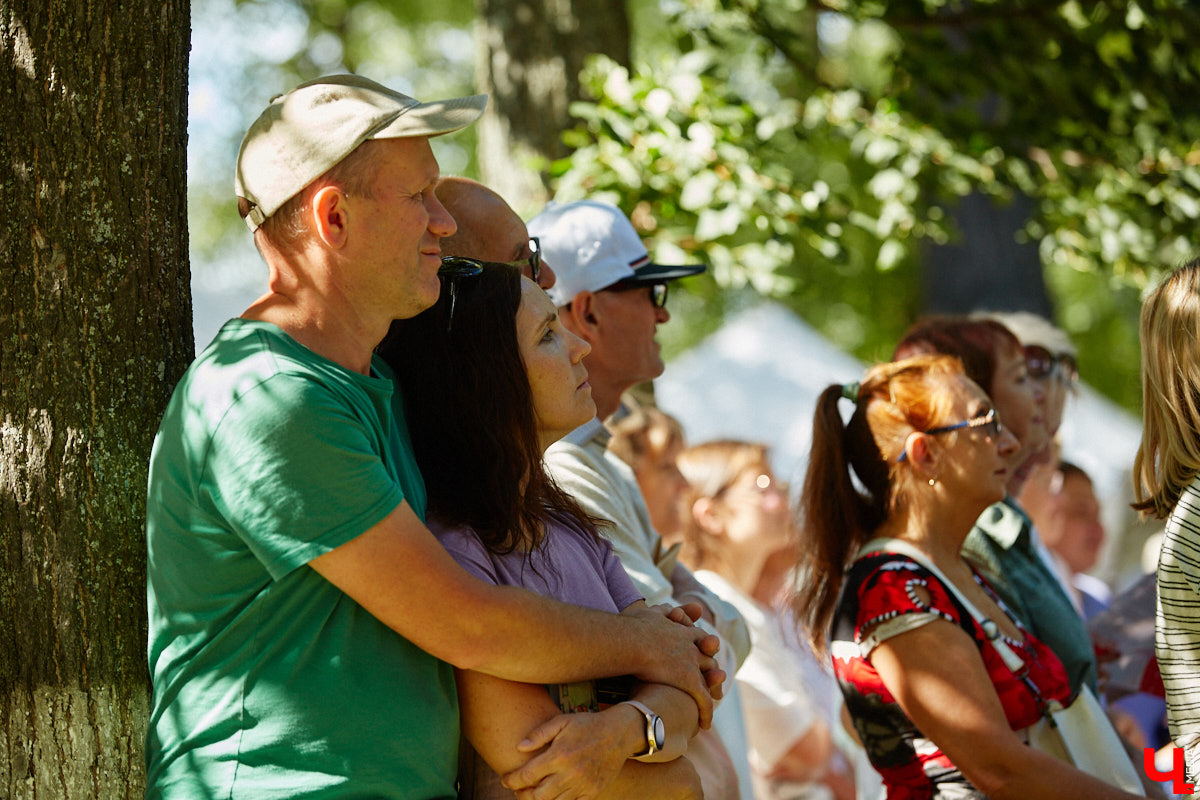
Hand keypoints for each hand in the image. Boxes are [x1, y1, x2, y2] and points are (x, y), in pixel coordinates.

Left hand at [502, 709, 638, 799]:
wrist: (619, 733)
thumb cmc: (587, 725)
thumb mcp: (562, 721)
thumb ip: (539, 734)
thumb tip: (519, 747)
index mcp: (559, 755)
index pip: (527, 776)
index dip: (511, 780)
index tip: (505, 780)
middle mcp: (570, 774)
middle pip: (537, 796)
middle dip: (522, 794)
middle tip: (518, 789)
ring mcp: (583, 785)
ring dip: (540, 799)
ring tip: (534, 792)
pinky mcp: (593, 792)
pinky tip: (554, 794)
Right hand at [632, 612, 720, 728]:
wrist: (630, 640)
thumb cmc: (632, 626)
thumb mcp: (651, 612)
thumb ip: (660, 610)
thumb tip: (666, 608)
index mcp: (682, 631)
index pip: (698, 639)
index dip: (701, 648)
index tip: (703, 655)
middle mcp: (691, 646)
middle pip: (708, 658)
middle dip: (711, 669)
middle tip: (714, 681)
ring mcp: (692, 663)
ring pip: (709, 679)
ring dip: (713, 689)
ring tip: (713, 700)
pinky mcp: (689, 680)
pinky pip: (704, 700)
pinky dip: (706, 712)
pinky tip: (705, 724)